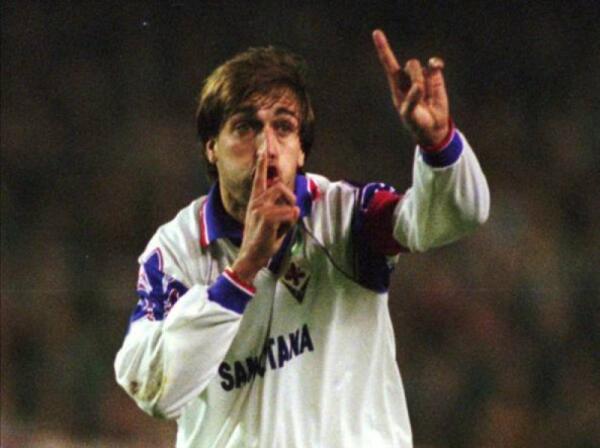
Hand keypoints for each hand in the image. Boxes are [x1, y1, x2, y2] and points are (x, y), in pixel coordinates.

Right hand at [231, 149, 299, 282]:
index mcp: (255, 202)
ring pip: (286, 200)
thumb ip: (281, 211)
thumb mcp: (273, 223)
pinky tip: (282, 231)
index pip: (258, 179)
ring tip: (285, 224)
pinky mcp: (265, 217)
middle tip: (292, 211)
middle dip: (291, 197)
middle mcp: (255, 202)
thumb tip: (295, 205)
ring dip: (291, 211)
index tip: (262, 150)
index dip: (261, 164)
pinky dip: (291, 221)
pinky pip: (289, 213)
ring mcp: (259, 208)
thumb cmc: (263, 242)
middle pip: (280, 187)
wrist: (251, 257)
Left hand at [372, 29, 449, 146]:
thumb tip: (418, 86)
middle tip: (419, 93)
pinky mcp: (434, 77)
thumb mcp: (409, 115)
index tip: (376, 33)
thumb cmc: (416, 122)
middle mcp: (407, 78)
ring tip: (426, 94)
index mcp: (396, 85)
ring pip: (421, 65)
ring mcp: (421, 76)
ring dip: (423, 77)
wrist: (433, 127)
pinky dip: (436, 63)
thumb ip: (411, 101)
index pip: (388, 63)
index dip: (383, 48)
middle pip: (410, 64)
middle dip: (415, 77)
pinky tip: (437, 66)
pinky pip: (434, 64)